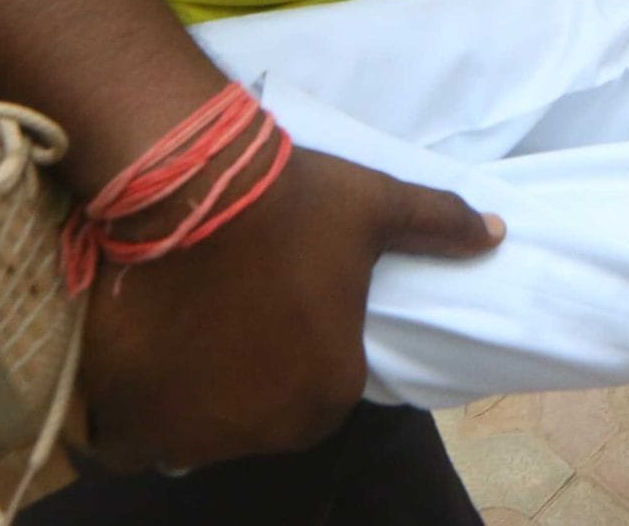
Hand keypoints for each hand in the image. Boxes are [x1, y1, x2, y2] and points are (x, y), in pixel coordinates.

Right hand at [81, 150, 501, 470]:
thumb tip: (496, 233)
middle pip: (257, 416)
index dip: (295, 349)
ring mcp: (197, 435)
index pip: (317, 387)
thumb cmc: (289, 202)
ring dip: (190, 402)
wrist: (186, 185)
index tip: (273, 307)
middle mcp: (267, 430)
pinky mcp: (134, 426)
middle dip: (244, 381)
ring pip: (197, 432)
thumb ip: (436, 226)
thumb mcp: (373, 207)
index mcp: (329, 390)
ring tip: (178, 335)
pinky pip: (133, 444)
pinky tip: (135, 368)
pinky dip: (133, 419)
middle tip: (226, 317)